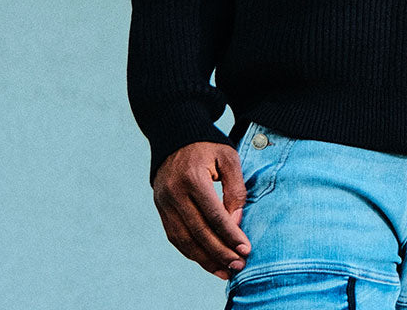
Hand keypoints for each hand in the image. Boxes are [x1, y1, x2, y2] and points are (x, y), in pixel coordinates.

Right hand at [152, 141, 250, 279]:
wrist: (176, 135)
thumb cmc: (208, 145)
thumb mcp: (228, 158)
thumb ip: (235, 189)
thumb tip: (236, 223)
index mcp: (192, 177)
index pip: (213, 214)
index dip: (230, 235)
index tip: (245, 249)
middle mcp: (174, 192)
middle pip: (198, 232)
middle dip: (220, 252)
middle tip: (238, 266)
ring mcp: (164, 202)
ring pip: (184, 240)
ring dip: (205, 259)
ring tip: (225, 271)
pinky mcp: (160, 208)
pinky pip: (175, 237)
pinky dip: (191, 252)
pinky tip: (207, 260)